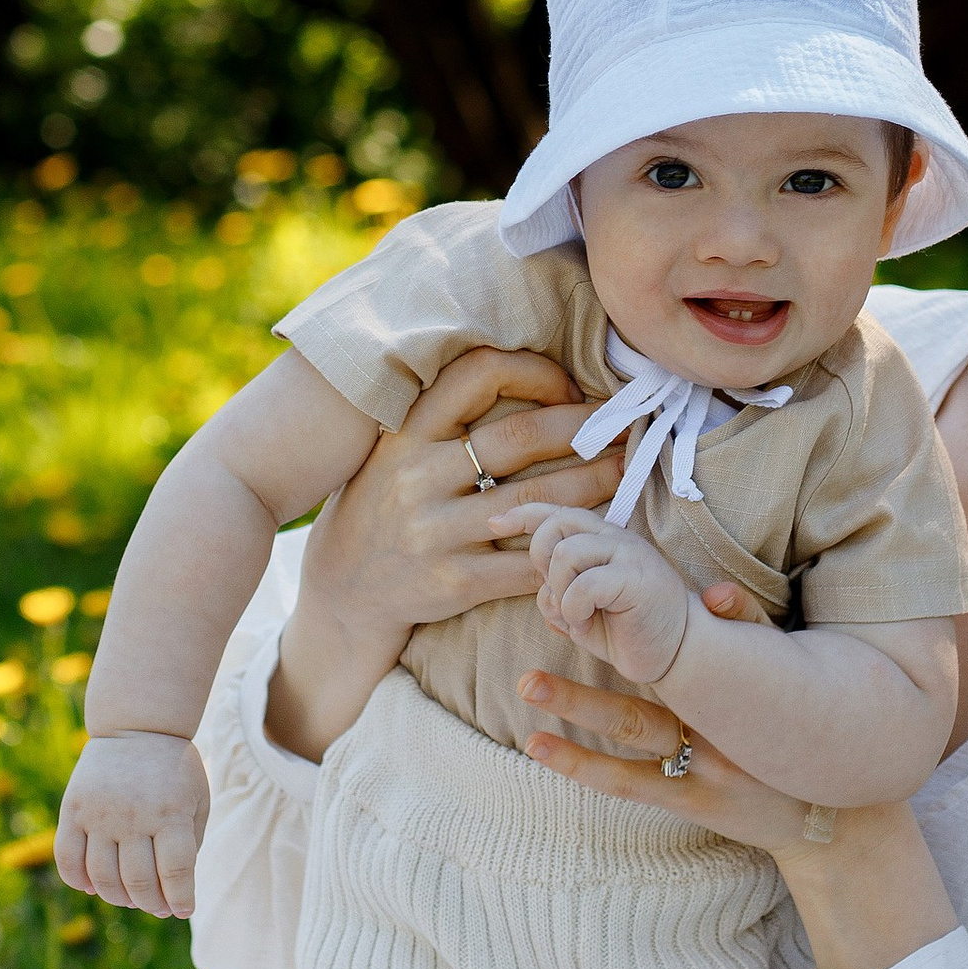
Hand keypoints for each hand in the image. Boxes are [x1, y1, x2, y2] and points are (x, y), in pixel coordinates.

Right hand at [56, 729, 206, 918]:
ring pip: (102, 877)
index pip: (176, 873)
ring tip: (130, 897)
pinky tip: (92, 887)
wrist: (138, 726)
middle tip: (158, 906)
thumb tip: (173, 893)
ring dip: (118, 897)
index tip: (183, 910)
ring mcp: (99, 813)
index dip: (181, 899)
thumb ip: (191, 845)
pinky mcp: (73, 809)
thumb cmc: (174, 771)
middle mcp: (133, 816)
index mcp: (171, 814)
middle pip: (138, 881)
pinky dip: (77, 881)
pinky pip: (67, 858)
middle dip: (152, 903)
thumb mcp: (197, 801)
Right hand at [267, 347, 623, 762]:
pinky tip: (598, 536)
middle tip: (627, 424)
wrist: (340, 595)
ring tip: (627, 470)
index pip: (477, 375)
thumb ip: (438, 419)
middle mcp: (417, 476)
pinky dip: (567, 546)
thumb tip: (519, 374)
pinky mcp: (451, 582)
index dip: (535, 373)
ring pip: (536, 499)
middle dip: (585, 427)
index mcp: (405, 434)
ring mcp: (434, 531)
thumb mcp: (389, 453)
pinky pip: (526, 562)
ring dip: (594, 483)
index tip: (570, 386)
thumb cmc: (378, 512)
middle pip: (521, 437)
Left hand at [520, 583, 963, 968]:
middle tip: (544, 626)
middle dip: (596, 658)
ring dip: (577, 706)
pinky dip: (582, 764)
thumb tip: (711, 591)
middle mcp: (719, 723)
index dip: (638, 618)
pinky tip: (539, 745)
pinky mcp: (691, 801)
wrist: (833, 821)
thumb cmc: (798, 731)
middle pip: (651, 680)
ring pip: (633, 731)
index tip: (589, 589)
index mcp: (738, 686)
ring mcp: (703, 766)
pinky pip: (629, 782)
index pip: (684, 644)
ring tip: (528, 684)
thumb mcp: (787, 676)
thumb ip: (751, 630)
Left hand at [523, 506, 690, 688]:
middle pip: (555, 525)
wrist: (677, 653)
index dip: (523, 513)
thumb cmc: (627, 630)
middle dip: (540, 562)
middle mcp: (615, 539)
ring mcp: (628, 555)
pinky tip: (585, 626)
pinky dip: (574, 609)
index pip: (557, 512)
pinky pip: (585, 585)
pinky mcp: (637, 579)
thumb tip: (536, 585)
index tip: (494, 523)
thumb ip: (559, 588)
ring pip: (566, 554)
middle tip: (556, 595)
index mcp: (601, 540)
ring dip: (559, 592)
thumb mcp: (581, 607)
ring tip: (575, 617)